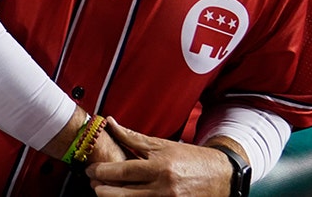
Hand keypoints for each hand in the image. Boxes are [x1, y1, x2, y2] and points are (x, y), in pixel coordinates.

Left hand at [85, 118, 234, 195]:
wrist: (221, 175)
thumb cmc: (190, 158)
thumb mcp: (161, 145)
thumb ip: (132, 137)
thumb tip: (109, 123)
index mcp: (159, 167)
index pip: (122, 172)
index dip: (101, 172)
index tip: (91, 169)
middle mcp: (163, 188)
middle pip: (121, 194)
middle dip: (101, 189)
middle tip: (94, 181)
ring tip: (106, 189)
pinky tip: (124, 195)